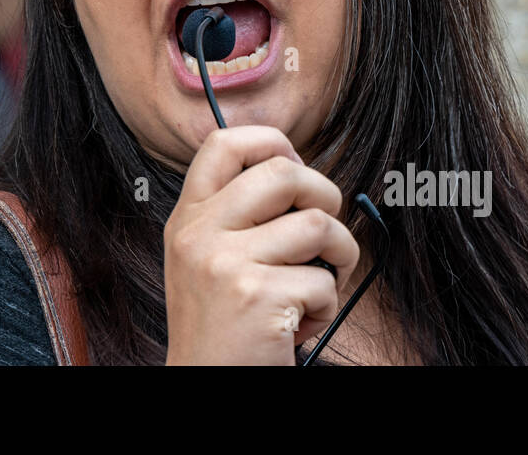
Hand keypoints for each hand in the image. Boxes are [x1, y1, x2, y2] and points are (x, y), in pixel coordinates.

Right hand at [163, 125, 359, 364]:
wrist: (205, 385)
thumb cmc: (222, 326)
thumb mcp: (206, 258)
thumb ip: (235, 215)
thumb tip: (296, 170)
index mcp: (188, 217)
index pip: (224, 142)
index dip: (272, 142)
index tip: (294, 168)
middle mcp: (199, 233)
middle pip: (285, 172)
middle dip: (325, 196)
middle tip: (324, 232)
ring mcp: (225, 263)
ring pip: (319, 225)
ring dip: (339, 258)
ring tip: (320, 286)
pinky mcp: (257, 296)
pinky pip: (324, 280)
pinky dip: (327, 306)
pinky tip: (300, 324)